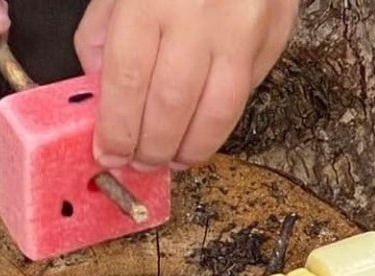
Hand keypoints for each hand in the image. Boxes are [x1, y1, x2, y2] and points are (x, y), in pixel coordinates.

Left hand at [75, 0, 296, 170]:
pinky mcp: (274, 35)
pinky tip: (199, 133)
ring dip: (189, 149)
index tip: (108, 154)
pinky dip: (218, 126)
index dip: (117, 130)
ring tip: (172, 159)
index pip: (128, 81)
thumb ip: (103, 33)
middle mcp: (199, 14)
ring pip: (215, 113)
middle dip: (151, 148)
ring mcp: (243, 26)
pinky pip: (244, 96)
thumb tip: (101, 97)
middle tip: (140, 162)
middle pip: (170, 106)